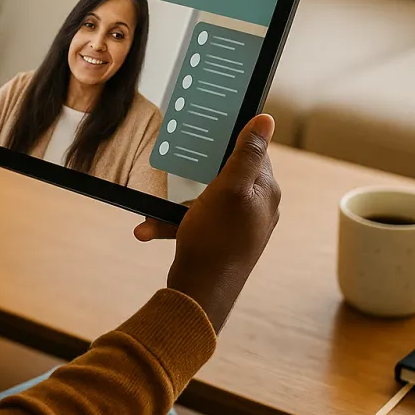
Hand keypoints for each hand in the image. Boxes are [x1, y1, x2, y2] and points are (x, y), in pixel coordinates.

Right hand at [151, 115, 281, 332]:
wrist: (201, 295)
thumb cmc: (215, 239)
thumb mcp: (229, 187)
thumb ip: (247, 153)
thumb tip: (266, 119)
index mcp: (264, 191)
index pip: (252, 151)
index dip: (228, 141)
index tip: (204, 133)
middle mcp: (256, 208)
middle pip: (223, 174)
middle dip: (191, 175)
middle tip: (172, 167)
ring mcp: (238, 226)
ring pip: (204, 200)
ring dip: (174, 202)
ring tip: (151, 208)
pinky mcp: (219, 242)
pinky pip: (194, 222)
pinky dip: (172, 222)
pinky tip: (148, 228)